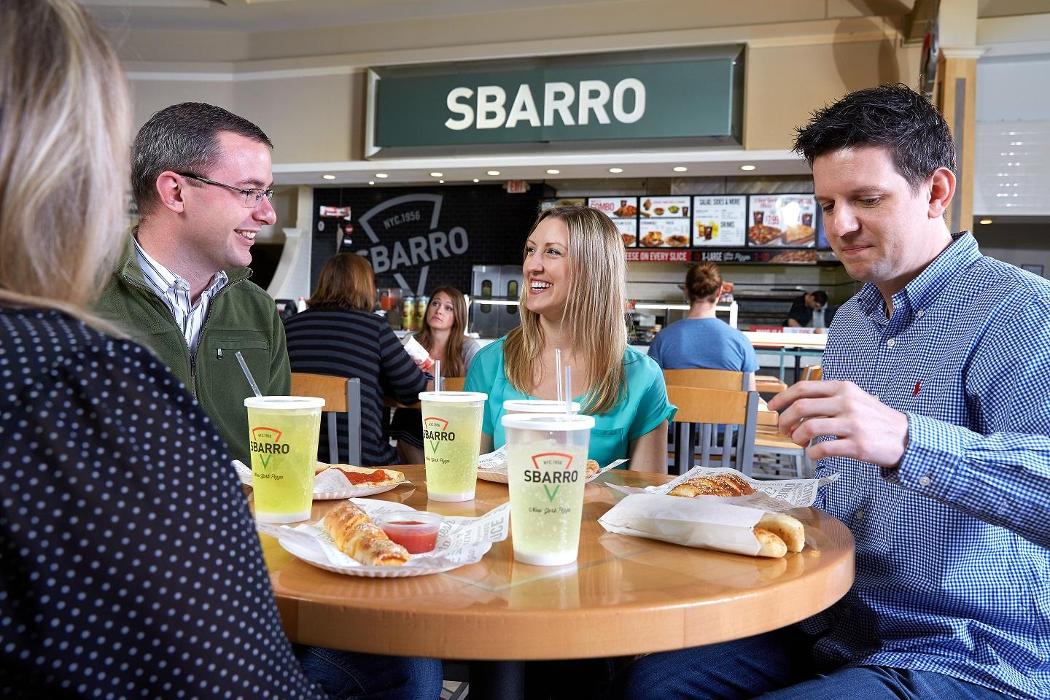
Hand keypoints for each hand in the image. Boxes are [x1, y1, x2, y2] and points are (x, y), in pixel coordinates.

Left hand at [766, 380, 908, 466]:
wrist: (905, 437)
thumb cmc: (875, 420)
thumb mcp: (854, 399)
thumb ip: (828, 400)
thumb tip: (796, 408)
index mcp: (843, 388)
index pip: (804, 388)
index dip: (782, 397)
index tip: (772, 406)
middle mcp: (847, 403)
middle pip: (801, 407)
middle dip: (784, 420)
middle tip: (783, 429)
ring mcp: (852, 424)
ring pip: (808, 427)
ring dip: (796, 437)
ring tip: (799, 442)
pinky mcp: (857, 445)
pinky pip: (823, 449)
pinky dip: (812, 453)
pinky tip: (814, 454)